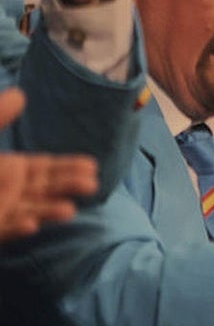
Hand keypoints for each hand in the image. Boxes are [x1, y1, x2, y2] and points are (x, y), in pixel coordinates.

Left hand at [0, 88, 98, 240]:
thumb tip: (21, 94)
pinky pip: (1, 230)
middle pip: (42, 191)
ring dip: (46, 211)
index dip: (67, 166)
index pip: (43, 169)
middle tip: (93, 184)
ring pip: (26, 213)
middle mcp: (5, 191)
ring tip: (69, 210)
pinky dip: (14, 228)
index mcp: (7, 170)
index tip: (92, 164)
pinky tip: (29, 224)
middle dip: (65, 188)